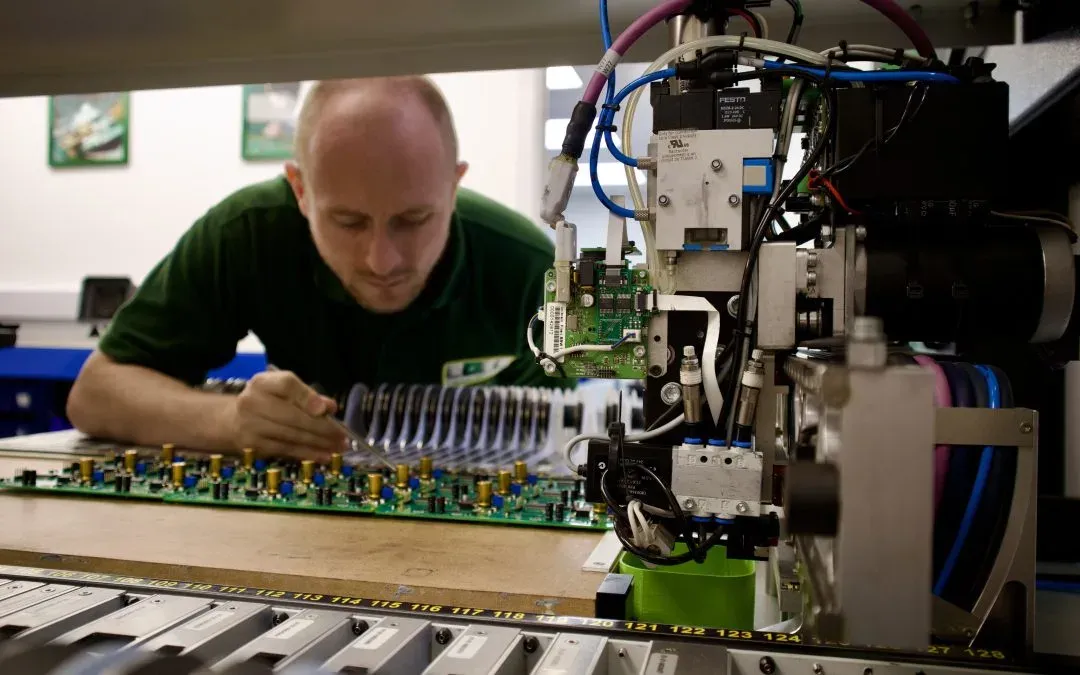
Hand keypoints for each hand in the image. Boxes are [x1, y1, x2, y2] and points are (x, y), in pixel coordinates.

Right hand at [221, 369, 345, 459]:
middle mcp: (252, 402)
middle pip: (292, 416)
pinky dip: (307, 454)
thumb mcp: (284, 391)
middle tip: (342, 436)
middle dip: (322, 428)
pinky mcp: (253, 446)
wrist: (233, 420)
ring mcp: (250, 425)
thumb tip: (329, 407)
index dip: (308, 397)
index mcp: (262, 383)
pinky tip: (323, 456)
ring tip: (338, 447)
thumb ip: (308, 396)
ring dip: (319, 444)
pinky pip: (286, 450)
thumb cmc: (268, 402)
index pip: (287, 385)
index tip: (326, 409)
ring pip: (291, 436)